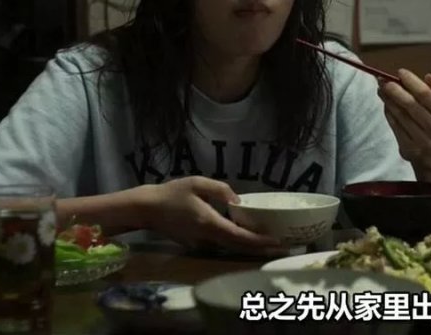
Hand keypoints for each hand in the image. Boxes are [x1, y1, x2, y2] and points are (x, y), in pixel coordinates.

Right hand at [136, 176, 283, 253]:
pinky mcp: (197, 245)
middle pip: (239, 248)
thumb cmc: (172, 194)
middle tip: (283, 246)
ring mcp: (201, 245)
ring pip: (231, 248)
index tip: (278, 242)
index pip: (240, 237)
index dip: (260, 241)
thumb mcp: (197, 183)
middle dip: (261, 248)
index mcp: (209, 223)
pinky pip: (222, 245)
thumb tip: (239, 201)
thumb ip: (220, 190)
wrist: (147, 209)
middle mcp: (207, 239)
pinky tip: (249, 236)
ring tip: (272, 242)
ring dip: (251, 247)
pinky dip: (237, 243)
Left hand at [378, 69, 430, 162]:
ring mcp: (421, 140)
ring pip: (400, 115)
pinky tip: (385, 103)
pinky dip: (388, 112)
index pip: (426, 95)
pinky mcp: (408, 147)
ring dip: (388, 99)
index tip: (400, 72)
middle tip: (383, 80)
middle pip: (410, 105)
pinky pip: (394, 125)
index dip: (412, 82)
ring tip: (380, 88)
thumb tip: (429, 77)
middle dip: (395, 90)